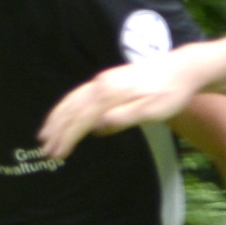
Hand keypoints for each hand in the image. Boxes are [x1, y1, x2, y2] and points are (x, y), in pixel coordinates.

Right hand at [39, 53, 202, 159]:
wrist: (180, 70)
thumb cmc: (169, 94)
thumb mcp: (151, 111)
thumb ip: (123, 118)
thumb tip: (96, 128)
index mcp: (110, 92)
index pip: (81, 118)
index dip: (67, 137)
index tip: (57, 154)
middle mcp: (101, 84)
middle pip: (71, 108)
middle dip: (56, 130)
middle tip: (45, 151)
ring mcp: (102, 81)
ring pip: (71, 100)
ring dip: (56, 118)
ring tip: (44, 136)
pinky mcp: (106, 81)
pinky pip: (78, 95)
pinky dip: (65, 107)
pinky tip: (62, 117)